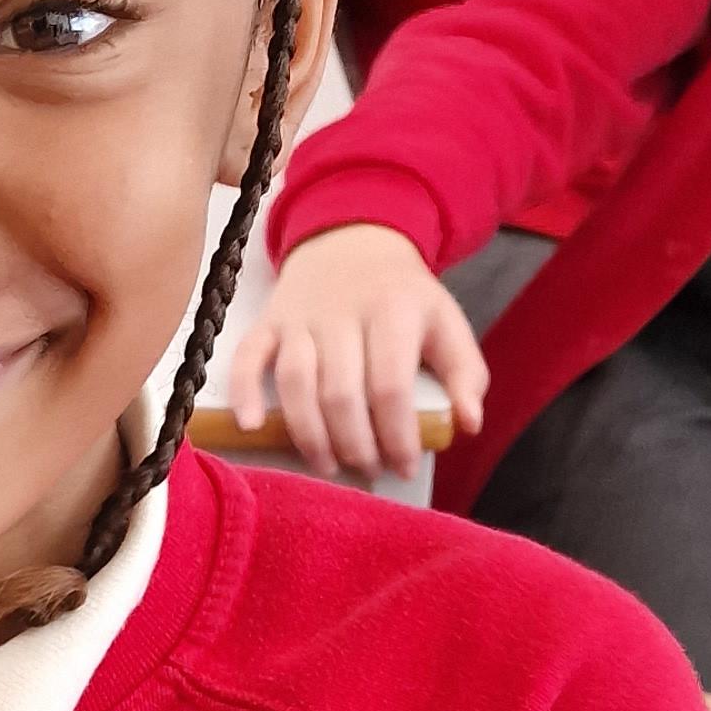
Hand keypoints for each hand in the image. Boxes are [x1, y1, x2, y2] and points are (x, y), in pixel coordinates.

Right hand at [223, 221, 487, 479]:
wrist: (352, 241)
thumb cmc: (402, 297)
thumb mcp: (445, 322)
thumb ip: (464, 372)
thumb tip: (467, 424)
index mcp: (394, 310)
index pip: (391, 385)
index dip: (397, 435)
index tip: (405, 466)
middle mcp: (342, 312)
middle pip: (340, 392)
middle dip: (354, 444)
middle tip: (368, 469)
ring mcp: (300, 317)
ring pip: (295, 382)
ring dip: (309, 433)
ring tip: (328, 465)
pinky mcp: (268, 321)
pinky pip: (247, 357)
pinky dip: (243, 392)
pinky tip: (250, 427)